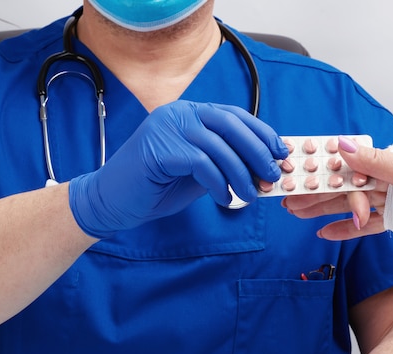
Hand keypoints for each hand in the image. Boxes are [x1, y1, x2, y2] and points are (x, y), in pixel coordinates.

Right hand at [69, 100, 288, 237]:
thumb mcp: (199, 171)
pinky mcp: (159, 148)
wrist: (112, 201)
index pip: (234, 115)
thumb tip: (262, 166)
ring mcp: (167, 127)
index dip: (261, 132)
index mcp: (190, 112)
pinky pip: (202, 164)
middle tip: (272, 174)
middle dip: (257, 151)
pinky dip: (219, 184)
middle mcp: (179, 112)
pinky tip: (224, 199)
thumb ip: (224, 162)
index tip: (280, 151)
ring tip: (251, 195)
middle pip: (231, 125)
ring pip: (219, 147)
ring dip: (241, 174)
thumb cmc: (157, 187)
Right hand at [283, 136, 392, 240]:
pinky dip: (346, 228)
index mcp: (387, 162)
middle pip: (342, 186)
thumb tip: (343, 146)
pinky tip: (325, 231)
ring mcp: (389, 200)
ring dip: (323, 210)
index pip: (346, 167)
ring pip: (349, 205)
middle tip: (288, 201)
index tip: (297, 177)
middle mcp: (385, 179)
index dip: (320, 172)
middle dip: (314, 194)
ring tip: (297, 214)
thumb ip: (376, 162)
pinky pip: (365, 224)